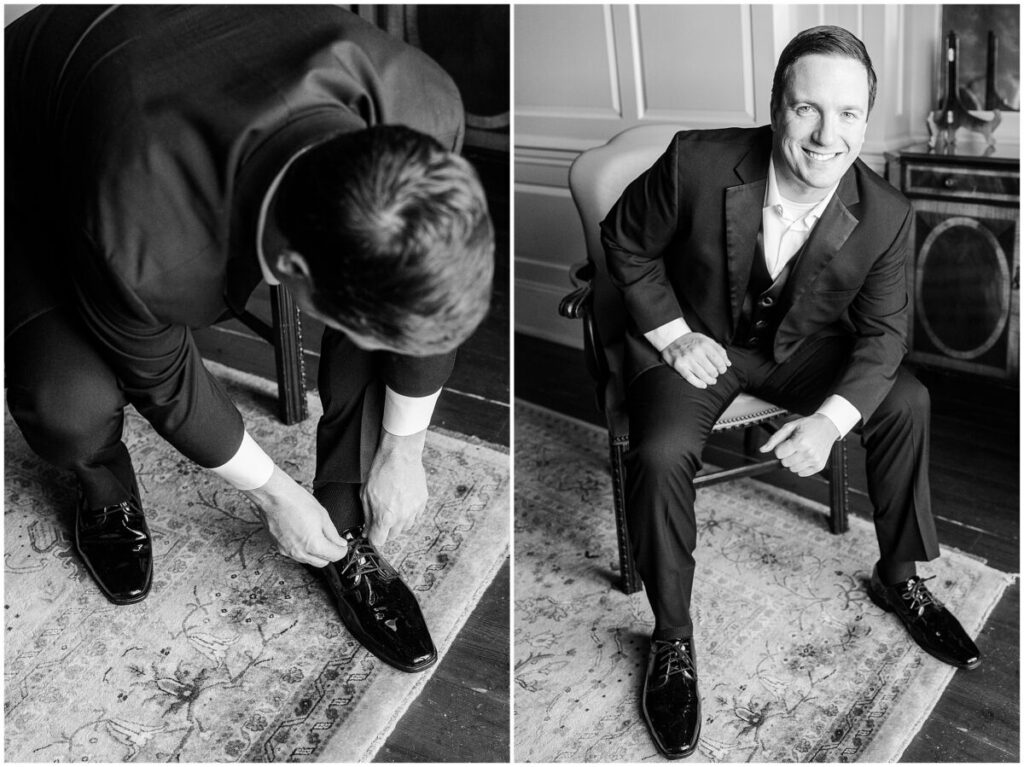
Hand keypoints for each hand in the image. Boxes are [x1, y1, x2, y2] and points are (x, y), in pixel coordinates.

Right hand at [243, 465, 347, 566]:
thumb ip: (333, 533)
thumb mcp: (322, 515)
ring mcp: (287, 551)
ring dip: (315, 553)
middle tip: (332, 542)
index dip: (341, 551)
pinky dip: (302, 549)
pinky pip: (295, 554)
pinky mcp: (278, 547)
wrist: (273, 496)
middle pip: (321, 562)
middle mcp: (299, 552)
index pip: (334, 556)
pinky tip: (303, 536)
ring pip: (307, 560)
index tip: (343, 546)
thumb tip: (340, 543)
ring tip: (317, 536)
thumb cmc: (296, 501)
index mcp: (314, 544)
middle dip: (329, 554)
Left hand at [362, 429, 428, 546]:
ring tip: (393, 507)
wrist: (400, 455)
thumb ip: (367, 516)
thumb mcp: (365, 494)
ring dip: (398, 522)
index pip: (379, 541)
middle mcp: (402, 517)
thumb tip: (367, 531)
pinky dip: (409, 513)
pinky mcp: (422, 502)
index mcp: (385, 517)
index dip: (373, 536)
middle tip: (381, 515)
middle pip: (393, 535)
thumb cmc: (380, 472)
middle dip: (385, 529)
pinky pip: (415, 516)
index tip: (371, 531)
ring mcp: (414, 510)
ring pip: (405, 527)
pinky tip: (403, 501)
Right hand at [661, 332, 730, 388]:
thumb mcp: (706, 340)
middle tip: (715, 375)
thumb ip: (719, 350)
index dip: (722, 367)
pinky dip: (699, 384)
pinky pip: (691, 378)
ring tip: (712, 381)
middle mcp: (696, 351)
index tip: (722, 370)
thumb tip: (728, 363)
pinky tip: (703, 385)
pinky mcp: (679, 366)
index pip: (718, 360)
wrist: (672, 338)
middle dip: (716, 374)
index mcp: (704, 344)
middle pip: (712, 369)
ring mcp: (687, 359)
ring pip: (703, 375)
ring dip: (710, 380)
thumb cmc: (691, 340)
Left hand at [759, 414, 839, 476]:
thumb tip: (763, 449)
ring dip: (793, 461)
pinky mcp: (819, 466)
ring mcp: (815, 460)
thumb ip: (774, 439)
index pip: (779, 454)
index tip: (788, 442)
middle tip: (795, 446)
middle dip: (786, 455)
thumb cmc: (807, 425)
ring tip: (801, 450)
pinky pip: (802, 473)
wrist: (827, 427)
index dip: (780, 448)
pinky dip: (801, 466)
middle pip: (785, 463)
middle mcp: (808, 452)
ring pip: (792, 469)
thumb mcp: (789, 427)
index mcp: (800, 441)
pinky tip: (806, 456)